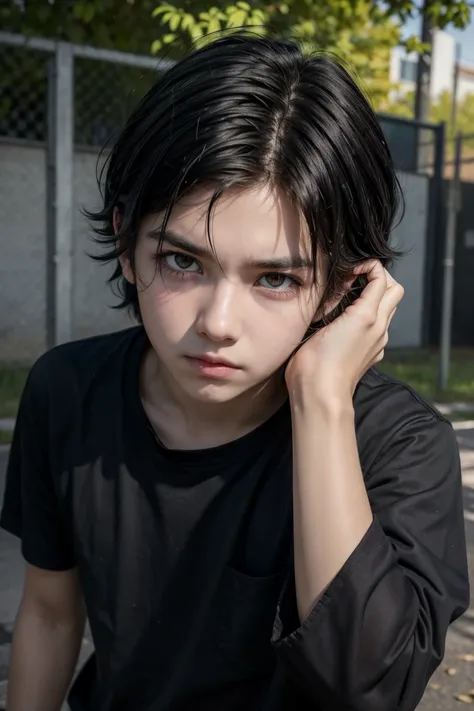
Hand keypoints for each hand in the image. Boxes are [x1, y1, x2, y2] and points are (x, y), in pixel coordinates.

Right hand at [285, 261, 403, 403]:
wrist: (320, 394)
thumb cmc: (317, 362)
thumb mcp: (328, 321)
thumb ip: (340, 298)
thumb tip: (346, 282)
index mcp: (369, 316)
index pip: (382, 277)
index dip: (367, 267)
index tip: (348, 270)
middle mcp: (379, 328)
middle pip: (393, 290)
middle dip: (376, 279)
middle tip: (352, 281)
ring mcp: (377, 343)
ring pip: (386, 309)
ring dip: (372, 298)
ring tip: (346, 302)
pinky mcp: (371, 355)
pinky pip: (378, 328)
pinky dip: (367, 318)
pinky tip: (345, 323)